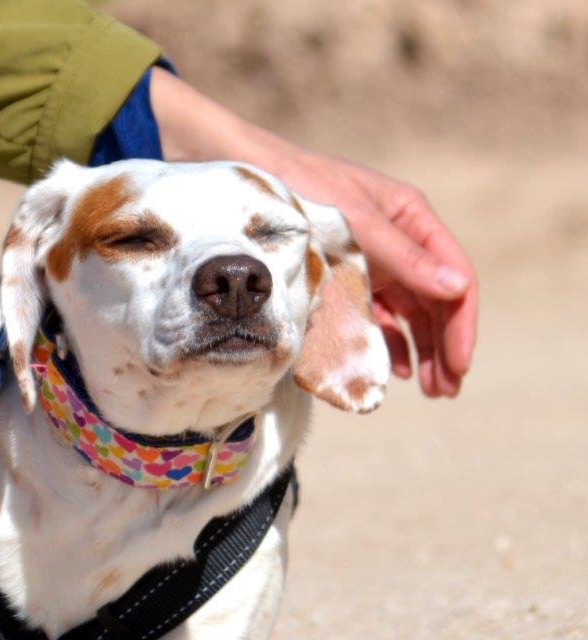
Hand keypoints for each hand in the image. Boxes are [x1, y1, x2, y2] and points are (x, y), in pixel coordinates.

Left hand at [150, 68, 476, 396]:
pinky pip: (375, 313)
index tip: (459, 365)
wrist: (247, 179)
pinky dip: (387, 339)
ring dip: (421, 349)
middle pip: (435, 301)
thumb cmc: (303, 188)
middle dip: (444, 346)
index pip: (454, 276)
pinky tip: (393, 367)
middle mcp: (397, 240)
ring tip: (428, 388)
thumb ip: (404, 257)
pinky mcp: (344, 275)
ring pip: (409, 312)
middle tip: (446, 390)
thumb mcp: (358, 223)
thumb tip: (456, 288)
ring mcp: (372, 260)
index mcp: (411, 219)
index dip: (460, 324)